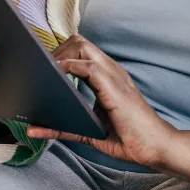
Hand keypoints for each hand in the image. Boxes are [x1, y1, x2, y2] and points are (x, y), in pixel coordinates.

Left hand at [26, 35, 179, 169]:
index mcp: (108, 77)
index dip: (61, 54)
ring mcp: (114, 76)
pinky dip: (69, 67)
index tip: (42, 69)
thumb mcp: (89, 132)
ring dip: (60, 55)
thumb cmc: (129, 139)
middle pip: (79, 41)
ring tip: (43, 71)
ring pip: (82, 46)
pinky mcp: (114, 87)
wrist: (156, 148)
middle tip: (39, 69)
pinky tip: (56, 77)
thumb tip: (34, 129)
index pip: (82, 50)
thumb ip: (64, 128)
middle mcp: (111, 71)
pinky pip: (89, 67)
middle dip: (56, 50)